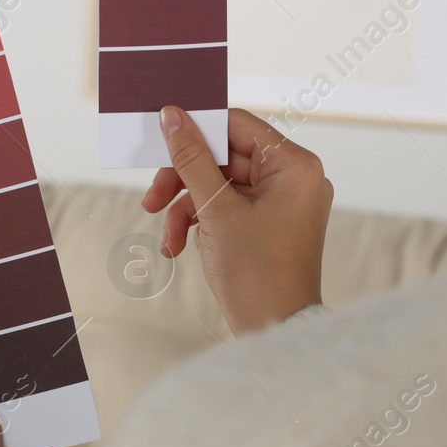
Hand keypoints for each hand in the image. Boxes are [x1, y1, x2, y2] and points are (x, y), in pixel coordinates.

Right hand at [142, 106, 331, 334]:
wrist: (275, 331)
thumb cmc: (258, 273)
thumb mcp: (215, 209)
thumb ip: (191, 159)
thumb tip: (172, 116)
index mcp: (294, 166)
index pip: (236, 125)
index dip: (196, 130)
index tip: (161, 140)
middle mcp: (294, 179)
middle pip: (223, 157)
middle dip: (183, 181)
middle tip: (152, 198)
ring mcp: (282, 203)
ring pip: (219, 185)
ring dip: (186, 208)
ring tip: (167, 237)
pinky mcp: (268, 224)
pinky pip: (226, 207)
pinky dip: (200, 222)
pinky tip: (181, 246)